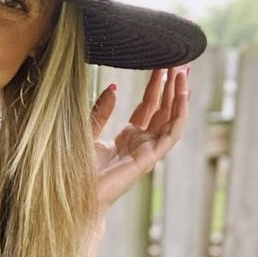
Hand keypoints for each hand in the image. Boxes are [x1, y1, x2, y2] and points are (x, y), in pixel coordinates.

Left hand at [89, 66, 189, 213]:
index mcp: (126, 137)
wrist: (74, 195)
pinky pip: (170, 134)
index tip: (162, 65)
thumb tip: (113, 88)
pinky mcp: (149, 158)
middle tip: (181, 62)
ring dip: (179, 96)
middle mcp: (140, 144)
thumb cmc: (76, 171)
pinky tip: (182, 95)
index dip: (156, 86)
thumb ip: (100, 112)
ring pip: (171, 119)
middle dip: (172, 86)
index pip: (148, 107)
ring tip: (183, 72)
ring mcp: (147, 151)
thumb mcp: (86, 132)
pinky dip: (179, 114)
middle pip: (163, 110)